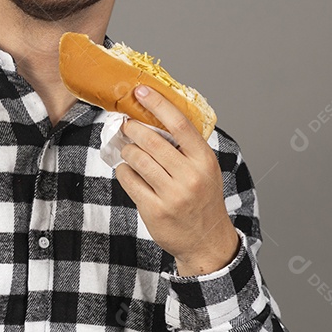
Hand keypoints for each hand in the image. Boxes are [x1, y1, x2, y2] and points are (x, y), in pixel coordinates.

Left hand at [114, 85, 239, 276]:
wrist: (207, 241)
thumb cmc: (203, 198)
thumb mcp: (205, 168)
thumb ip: (186, 145)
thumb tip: (156, 114)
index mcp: (204, 159)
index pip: (179, 123)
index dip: (157, 104)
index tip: (140, 91)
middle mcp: (190, 176)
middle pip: (151, 140)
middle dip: (133, 128)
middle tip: (126, 125)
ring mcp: (172, 194)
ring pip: (136, 158)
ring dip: (127, 150)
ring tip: (128, 150)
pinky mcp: (154, 210)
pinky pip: (128, 180)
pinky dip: (124, 171)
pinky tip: (128, 170)